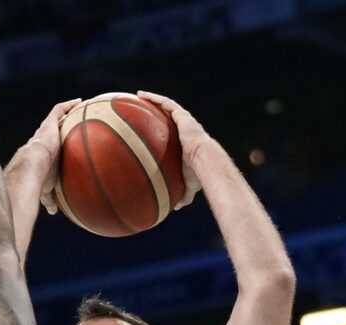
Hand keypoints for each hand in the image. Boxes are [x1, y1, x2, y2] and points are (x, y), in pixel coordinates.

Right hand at [26, 98, 80, 214]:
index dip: (52, 142)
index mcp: (39, 154)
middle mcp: (40, 140)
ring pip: (56, 118)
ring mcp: (44, 131)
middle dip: (59, 126)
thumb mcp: (46, 191)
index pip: (45, 146)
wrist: (32, 167)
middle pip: (50, 130)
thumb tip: (54, 212)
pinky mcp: (48, 124)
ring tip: (80, 108)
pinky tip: (80, 101)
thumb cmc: (37, 181)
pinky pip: (59, 110)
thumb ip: (49, 199)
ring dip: (66, 113)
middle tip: (70, 123)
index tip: (59, 141)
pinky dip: (68, 105)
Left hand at [136, 91, 205, 208]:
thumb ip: (183, 195)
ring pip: (167, 106)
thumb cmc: (198, 174)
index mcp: (188, 142)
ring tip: (139, 97)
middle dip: (159, 112)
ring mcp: (185, 121)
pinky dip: (154, 99)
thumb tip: (175, 208)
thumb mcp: (189, 186)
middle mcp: (187, 128)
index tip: (156, 130)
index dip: (167, 130)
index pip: (177, 134)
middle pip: (171, 117)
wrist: (206, 161)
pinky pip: (166, 104)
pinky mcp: (182, 116)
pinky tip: (140, 95)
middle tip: (145, 111)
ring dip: (154, 100)